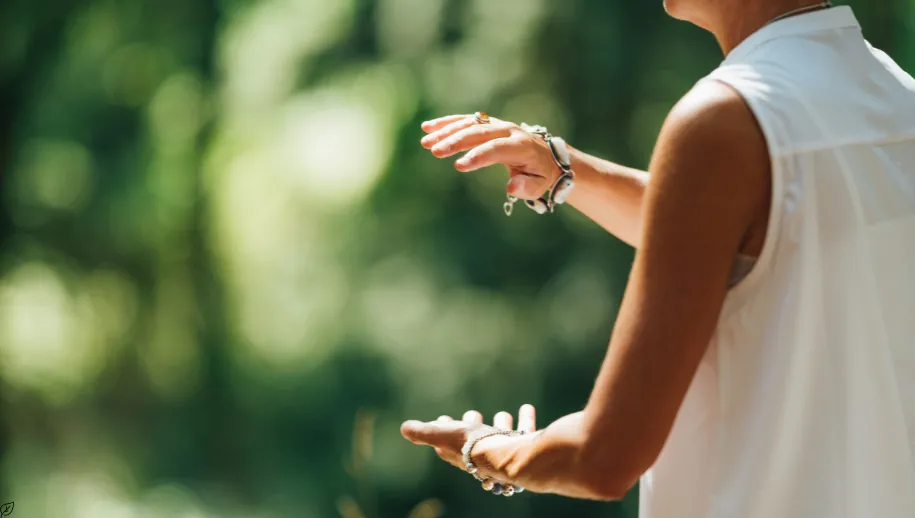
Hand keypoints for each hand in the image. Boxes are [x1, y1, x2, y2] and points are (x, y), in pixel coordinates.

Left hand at [401, 405, 537, 471]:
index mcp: (461, 453)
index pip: (448, 443)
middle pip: (476, 440)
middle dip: (473, 427)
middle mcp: (482, 454)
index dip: (444, 431)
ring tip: (502, 414)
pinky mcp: (522, 446)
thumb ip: (424, 432)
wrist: (508, 457)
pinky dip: (525, 419)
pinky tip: (527, 407)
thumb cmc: (472, 447)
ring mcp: (503, 451)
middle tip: (472, 414)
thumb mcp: (444, 436)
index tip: (442, 419)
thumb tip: (403, 428)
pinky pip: (524, 430)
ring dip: (501, 425)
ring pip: (501, 435)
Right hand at [420, 114, 562, 200]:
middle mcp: (509, 130)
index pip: (497, 148)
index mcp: (522, 146)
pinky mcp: (489, 123)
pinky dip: (447, 123)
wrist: (548, 155)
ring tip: (426, 142)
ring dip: (447, 131)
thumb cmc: (541, 175)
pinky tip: (428, 128)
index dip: (478, 156)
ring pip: (470, 123)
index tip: (458, 166)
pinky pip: (466, 120)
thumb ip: (527, 188)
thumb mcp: (539, 186)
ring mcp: (498, 124)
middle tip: (435, 151)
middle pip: (480, 132)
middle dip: (456, 141)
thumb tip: (512, 187)